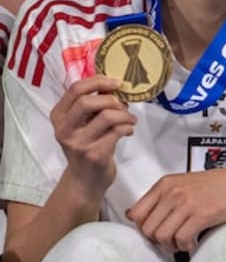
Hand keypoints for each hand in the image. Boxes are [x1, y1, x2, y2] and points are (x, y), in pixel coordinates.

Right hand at [51, 76, 134, 196]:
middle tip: (122, 105)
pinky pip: (118, 131)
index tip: (115, 82)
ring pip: (107, 116)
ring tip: (130, 119)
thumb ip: (91, 106)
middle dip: (111, 99)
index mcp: (59, 116)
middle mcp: (64, 129)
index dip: (98, 81)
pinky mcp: (95, 154)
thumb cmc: (86, 146)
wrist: (85, 180)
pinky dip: (128, 127)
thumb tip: (114, 86)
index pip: (75, 90)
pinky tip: (128, 131)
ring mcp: (79, 143)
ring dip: (125, 115)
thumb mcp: (80, 124)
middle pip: (87, 102)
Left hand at [126, 167, 225, 251]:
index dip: (145, 228)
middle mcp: (173, 192)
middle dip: (158, 240)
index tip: (158, 232)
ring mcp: (187, 203)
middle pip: (147, 228)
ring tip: (183, 242)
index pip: (137, 214)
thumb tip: (131, 215)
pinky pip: (181, 239)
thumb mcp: (182, 184)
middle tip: (172, 241)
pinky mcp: (202, 214)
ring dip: (172, 245)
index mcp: (165, 184)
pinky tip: (194, 241)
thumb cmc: (216, 186)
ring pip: (162, 236)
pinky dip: (186, 246)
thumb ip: (158, 198)